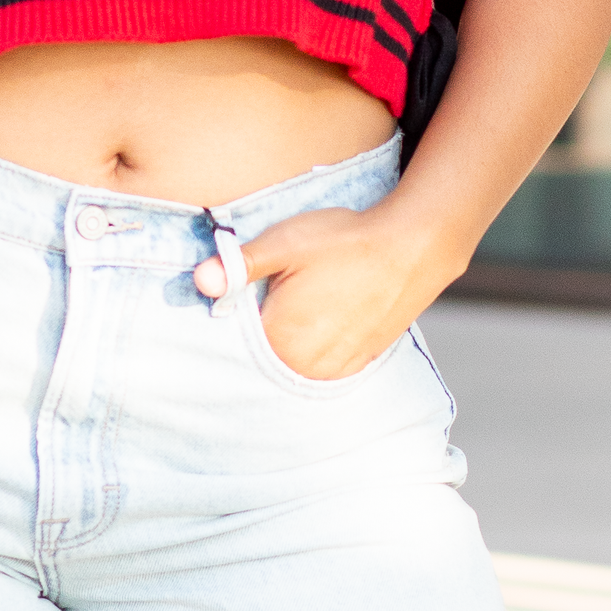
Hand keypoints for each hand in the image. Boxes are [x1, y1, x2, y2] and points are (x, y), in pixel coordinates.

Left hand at [193, 203, 444, 379]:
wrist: (411, 247)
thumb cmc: (343, 241)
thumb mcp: (283, 244)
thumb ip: (238, 266)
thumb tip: (199, 281)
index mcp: (280, 341)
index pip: (235, 339)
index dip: (233, 313)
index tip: (241, 292)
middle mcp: (305, 366)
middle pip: (263, 353)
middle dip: (260, 327)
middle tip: (280, 289)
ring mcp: (335, 369)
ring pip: (292, 359)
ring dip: (289, 339)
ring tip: (306, 300)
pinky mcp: (358, 363)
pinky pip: (320, 362)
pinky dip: (314, 346)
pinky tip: (323, 315)